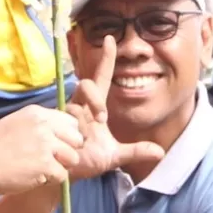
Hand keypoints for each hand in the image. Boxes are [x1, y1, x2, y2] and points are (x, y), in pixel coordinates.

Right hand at [0, 105, 83, 197]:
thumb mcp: (15, 123)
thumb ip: (37, 125)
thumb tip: (58, 133)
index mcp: (36, 113)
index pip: (70, 122)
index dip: (66, 136)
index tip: (55, 145)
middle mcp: (44, 125)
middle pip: (76, 139)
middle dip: (67, 151)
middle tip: (51, 159)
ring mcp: (46, 145)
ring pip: (73, 158)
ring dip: (60, 166)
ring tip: (42, 169)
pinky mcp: (46, 165)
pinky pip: (62, 175)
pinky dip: (51, 180)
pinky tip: (35, 177)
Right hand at [65, 38, 165, 179]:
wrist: (64, 174)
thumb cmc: (86, 160)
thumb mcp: (114, 156)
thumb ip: (135, 151)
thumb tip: (161, 152)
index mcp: (93, 106)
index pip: (100, 78)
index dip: (106, 59)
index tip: (110, 39)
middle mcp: (77, 105)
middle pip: (86, 85)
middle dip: (96, 100)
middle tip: (101, 119)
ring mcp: (63, 114)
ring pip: (74, 108)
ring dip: (83, 128)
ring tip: (83, 144)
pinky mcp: (51, 125)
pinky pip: (63, 125)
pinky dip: (71, 142)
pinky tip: (71, 153)